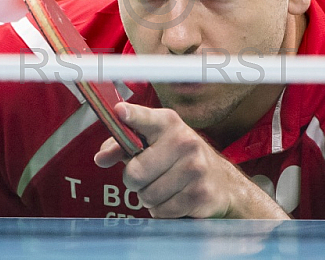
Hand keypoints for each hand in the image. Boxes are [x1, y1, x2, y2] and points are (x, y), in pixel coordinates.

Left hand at [94, 102, 288, 218]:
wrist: (223, 183)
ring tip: (165, 187)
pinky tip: (176, 199)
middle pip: (134, 173)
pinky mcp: (200, 194)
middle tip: (149, 177)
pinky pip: (161, 211)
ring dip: (149, 198)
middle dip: (135, 181)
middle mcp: (184, 141)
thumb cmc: (180, 160)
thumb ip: (123, 146)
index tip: (119, 112)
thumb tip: (101, 158)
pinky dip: (162, 210)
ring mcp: (194, 168)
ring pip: (146, 195)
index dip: (131, 116)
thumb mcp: (154, 144)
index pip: (144, 118)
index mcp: (168, 123)